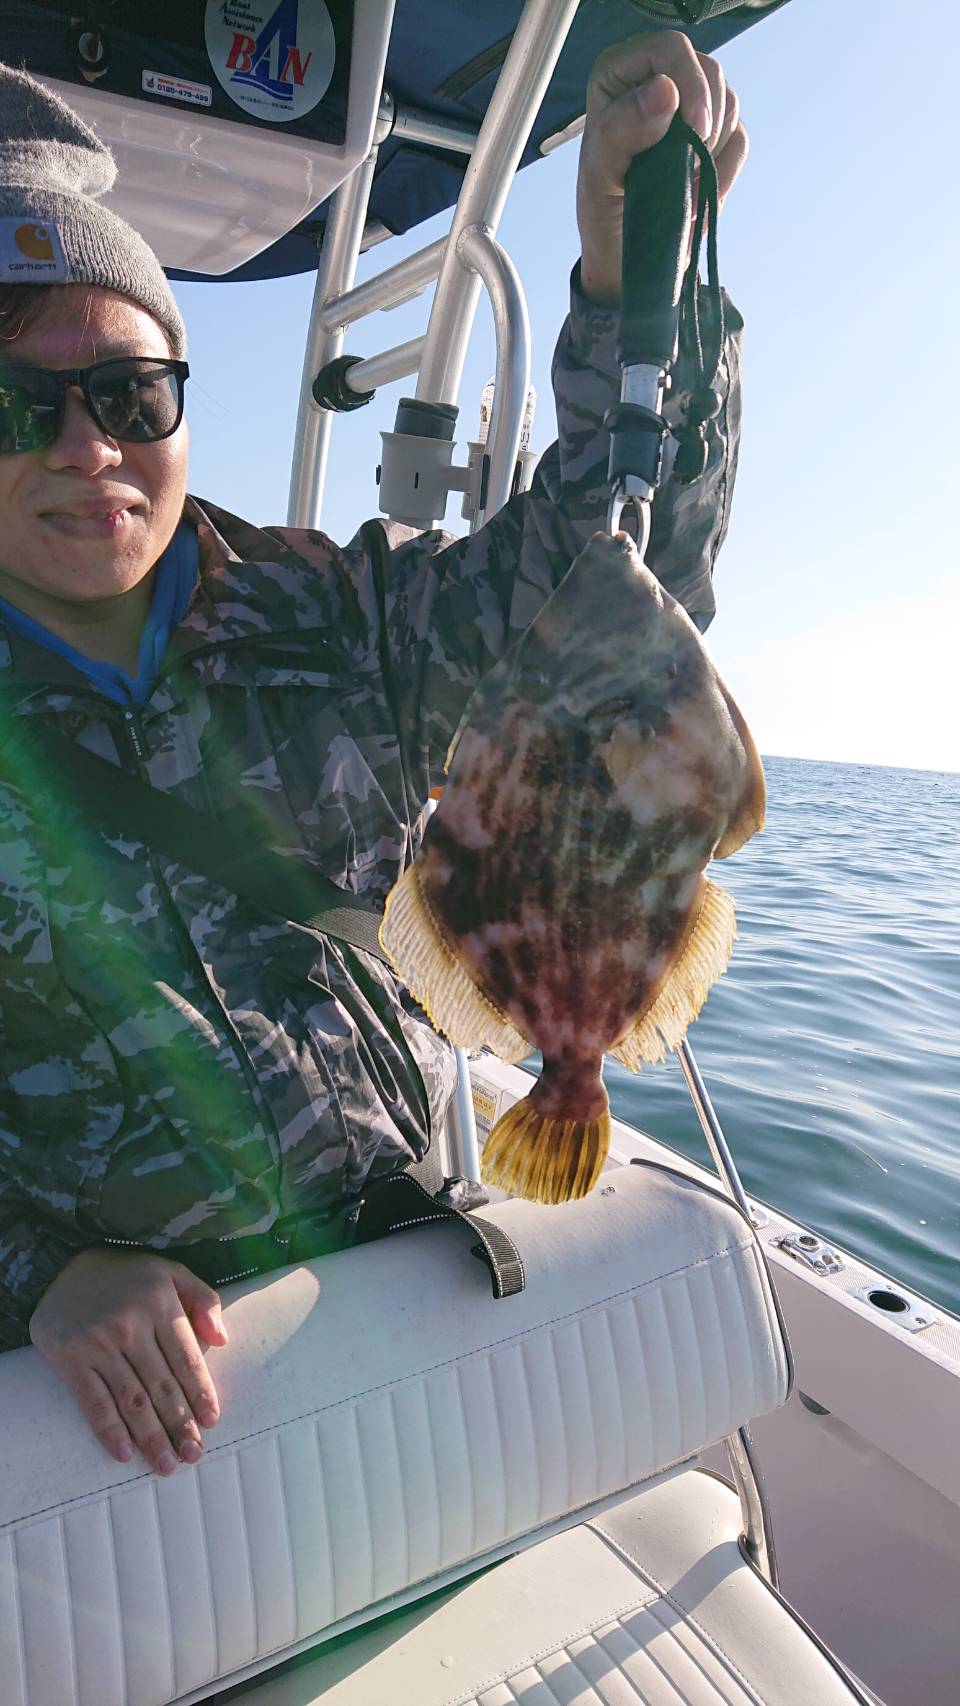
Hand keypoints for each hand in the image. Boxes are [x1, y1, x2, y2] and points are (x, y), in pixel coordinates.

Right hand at [30, 1247, 227, 1473]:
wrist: (62, 1268)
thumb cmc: (125, 1275)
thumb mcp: (170, 1272)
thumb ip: (204, 1299)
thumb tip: (223, 1340)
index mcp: (160, 1303)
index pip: (186, 1358)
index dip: (200, 1392)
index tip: (211, 1421)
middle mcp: (131, 1325)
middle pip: (162, 1385)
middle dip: (181, 1424)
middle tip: (193, 1454)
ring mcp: (100, 1343)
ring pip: (132, 1399)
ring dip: (152, 1437)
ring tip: (167, 1464)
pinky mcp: (71, 1358)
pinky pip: (94, 1401)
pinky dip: (109, 1430)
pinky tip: (124, 1453)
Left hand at [577, 30, 748, 305]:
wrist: (628, 252)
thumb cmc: (603, 211)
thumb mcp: (600, 176)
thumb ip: (623, 130)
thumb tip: (665, 89)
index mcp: (619, 74)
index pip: (670, 50)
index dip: (690, 83)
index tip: (696, 130)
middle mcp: (656, 78)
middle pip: (709, 71)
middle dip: (705, 123)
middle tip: (685, 167)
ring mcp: (689, 105)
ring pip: (729, 103)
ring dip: (711, 149)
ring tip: (681, 183)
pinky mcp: (714, 134)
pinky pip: (739, 138)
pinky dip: (722, 170)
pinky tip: (695, 190)